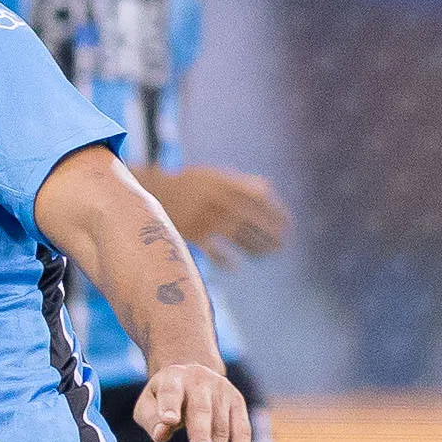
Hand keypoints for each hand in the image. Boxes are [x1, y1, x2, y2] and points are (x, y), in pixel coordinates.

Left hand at [132, 361, 249, 441]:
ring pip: (221, 426)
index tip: (169, 421)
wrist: (192, 372)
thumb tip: (160, 435)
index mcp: (174, 378)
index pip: (171, 392)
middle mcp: (200, 381)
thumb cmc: (163, 396)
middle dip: (201, 432)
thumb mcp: (148, 404)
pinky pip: (242, 429)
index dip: (170, 406)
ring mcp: (222, 390)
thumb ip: (151, 419)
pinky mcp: (237, 402)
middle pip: (201, 409)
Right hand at [144, 166, 287, 267]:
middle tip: (280, 246)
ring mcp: (206, 217)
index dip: (278, 213)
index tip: (288, 226)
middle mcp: (219, 199)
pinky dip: (227, 261)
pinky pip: (216, 252)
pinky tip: (235, 265)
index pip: (262, 198)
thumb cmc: (190, 185)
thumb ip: (241, 183)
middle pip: (254, 220)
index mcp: (227, 183)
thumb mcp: (215, 176)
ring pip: (240, 238)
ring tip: (263, 255)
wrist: (153, 191)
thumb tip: (269, 189)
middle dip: (271, 235)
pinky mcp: (193, 233)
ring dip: (256, 249)